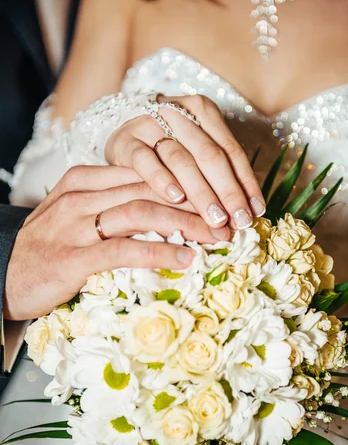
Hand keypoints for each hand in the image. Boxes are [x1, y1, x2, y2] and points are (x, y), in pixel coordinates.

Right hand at [4, 166, 229, 320]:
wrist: (1, 272)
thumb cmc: (45, 247)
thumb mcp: (74, 214)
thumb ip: (110, 203)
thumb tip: (159, 208)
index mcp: (85, 179)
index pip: (145, 172)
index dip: (185, 182)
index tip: (215, 194)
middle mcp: (82, 195)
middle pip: (151, 188)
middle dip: (195, 201)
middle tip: (228, 216)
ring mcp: (77, 224)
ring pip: (143, 212)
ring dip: (186, 223)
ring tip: (217, 236)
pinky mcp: (75, 257)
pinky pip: (126, 249)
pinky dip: (160, 252)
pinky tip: (186, 259)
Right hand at [104, 94, 265, 230]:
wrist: (121, 130)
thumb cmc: (166, 147)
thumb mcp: (195, 150)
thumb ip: (220, 172)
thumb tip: (250, 210)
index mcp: (203, 111)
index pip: (231, 150)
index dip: (246, 182)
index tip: (256, 211)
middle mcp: (178, 113)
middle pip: (210, 155)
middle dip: (228, 191)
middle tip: (239, 221)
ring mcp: (149, 124)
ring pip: (181, 160)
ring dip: (201, 192)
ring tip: (215, 217)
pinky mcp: (125, 141)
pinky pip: (146, 161)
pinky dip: (162, 180)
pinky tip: (177, 199)